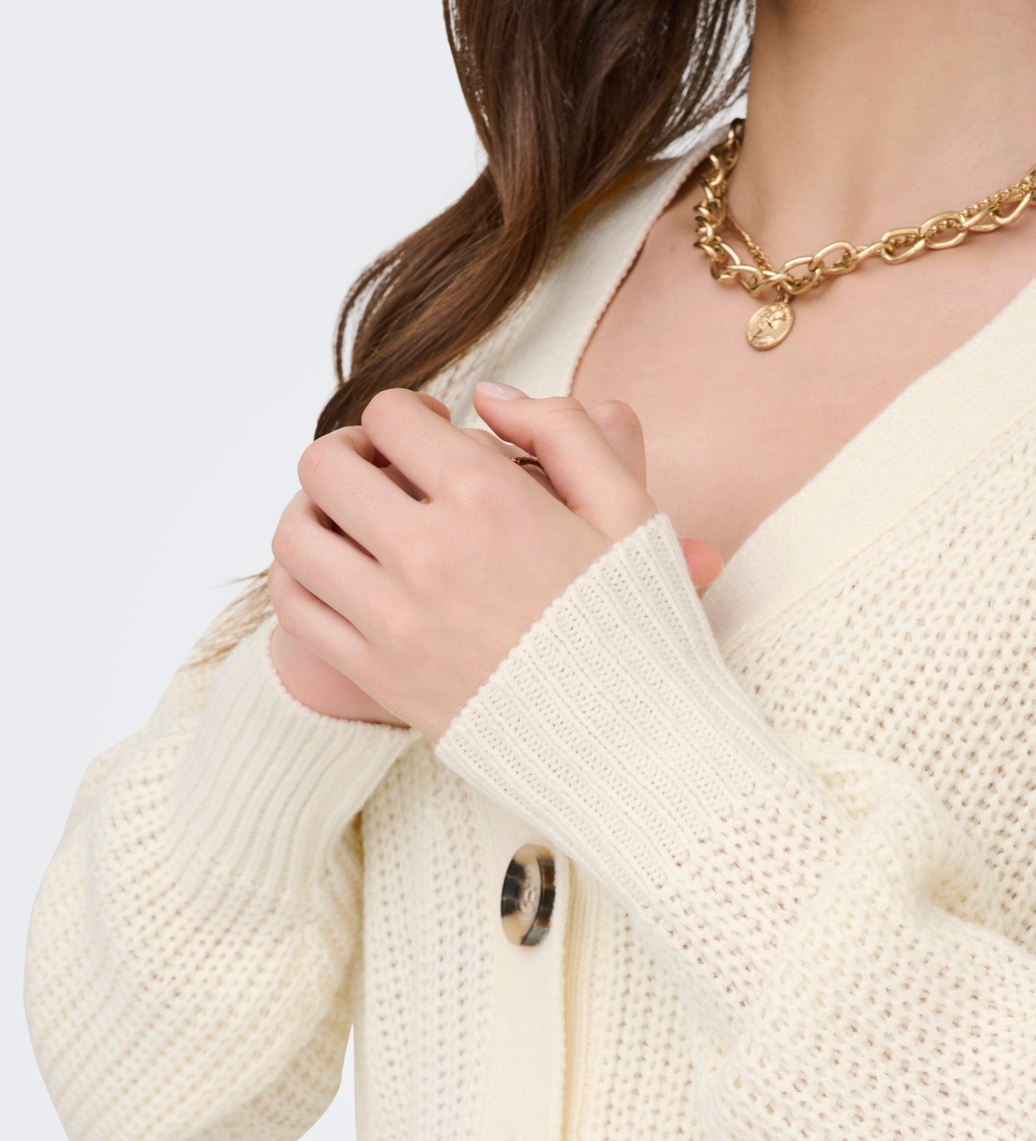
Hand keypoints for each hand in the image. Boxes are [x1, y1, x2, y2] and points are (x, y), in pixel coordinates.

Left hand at [266, 385, 721, 735]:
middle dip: (352, 452)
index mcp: (489, 499)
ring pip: (296, 533)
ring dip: (315, 512)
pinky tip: (336, 574)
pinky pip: (297, 609)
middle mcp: (429, 553)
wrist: (628, 743)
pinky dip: (300, 578)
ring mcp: (394, 617)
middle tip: (384, 469)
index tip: (430, 433)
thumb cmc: (633, 629)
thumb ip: (565, 429)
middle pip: (326, 465)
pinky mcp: (377, 674)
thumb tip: (490, 396)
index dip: (408, 413)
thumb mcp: (629, 508)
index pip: (392, 416)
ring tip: (352, 520)